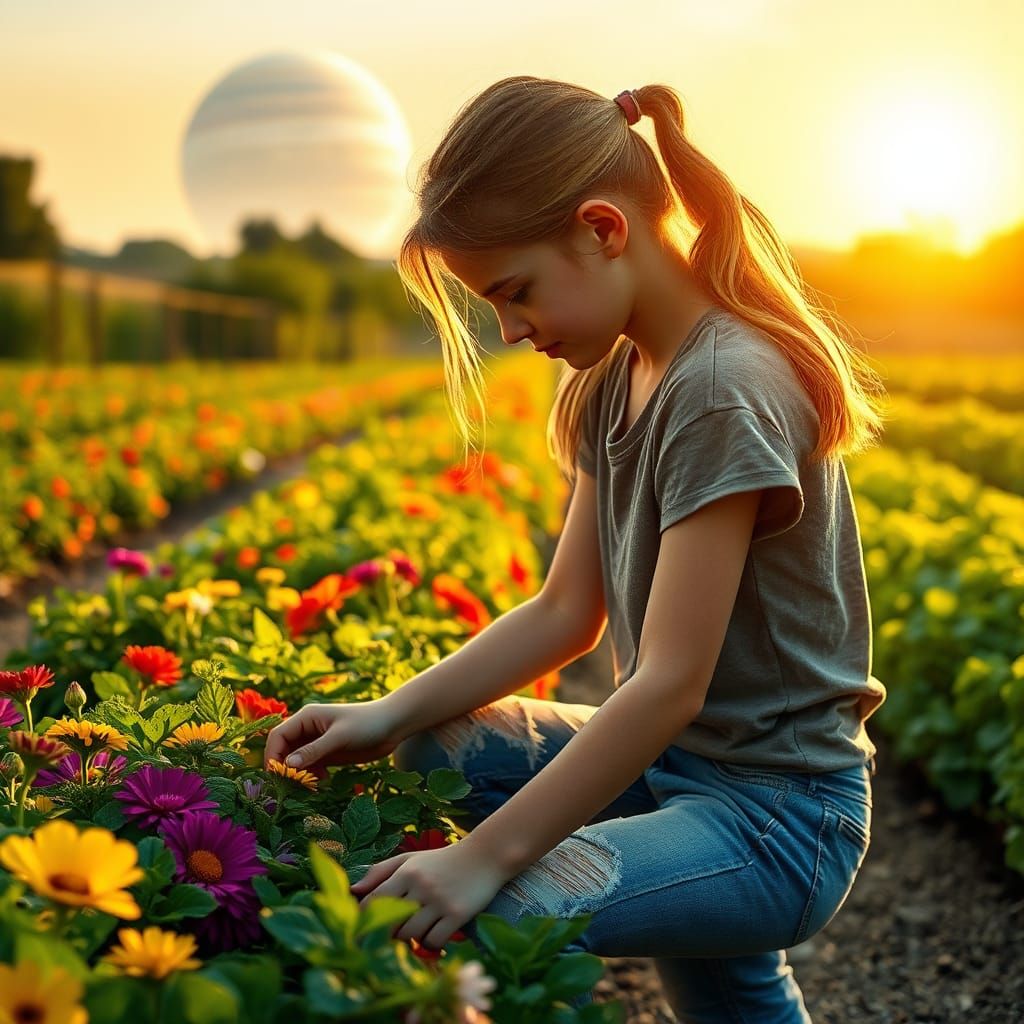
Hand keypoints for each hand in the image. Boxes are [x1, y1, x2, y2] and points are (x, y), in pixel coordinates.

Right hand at [263, 699, 403, 776]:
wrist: (392, 725)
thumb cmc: (366, 724)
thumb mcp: (340, 737)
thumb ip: (314, 750)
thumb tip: (288, 764)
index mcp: (307, 717)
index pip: (278, 736)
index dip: (273, 755)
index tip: (277, 775)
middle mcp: (308, 728)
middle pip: (283, 749)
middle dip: (284, 767)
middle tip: (292, 785)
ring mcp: (317, 741)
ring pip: (295, 760)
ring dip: (298, 774)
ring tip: (309, 785)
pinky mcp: (327, 753)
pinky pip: (309, 766)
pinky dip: (310, 775)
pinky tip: (323, 780)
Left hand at [350, 840, 510, 950]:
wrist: (486, 856)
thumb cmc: (442, 860)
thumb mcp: (411, 859)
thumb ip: (380, 871)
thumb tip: (353, 889)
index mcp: (407, 871)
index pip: (375, 901)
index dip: (366, 919)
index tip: (365, 929)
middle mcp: (422, 886)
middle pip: (391, 923)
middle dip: (389, 932)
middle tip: (394, 933)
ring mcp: (440, 901)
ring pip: (411, 935)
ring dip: (410, 939)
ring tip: (417, 930)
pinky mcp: (458, 915)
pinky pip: (434, 941)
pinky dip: (431, 943)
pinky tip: (435, 934)